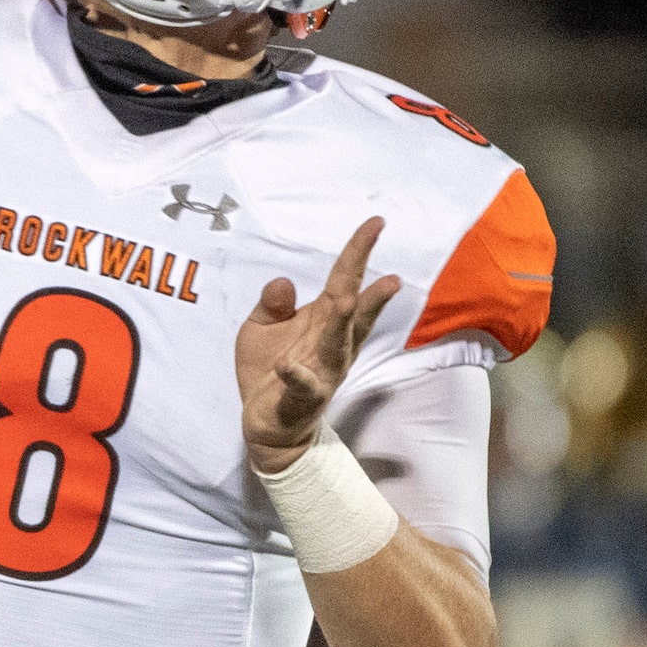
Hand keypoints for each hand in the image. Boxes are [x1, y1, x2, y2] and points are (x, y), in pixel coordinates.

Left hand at [236, 218, 402, 475]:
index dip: (359, 251)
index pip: (345, 280)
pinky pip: (301, 385)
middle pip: (351, 307)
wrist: (266, 423)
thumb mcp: (261, 326)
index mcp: (324, 320)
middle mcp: (333, 343)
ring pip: (337, 344)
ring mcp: (321, 371)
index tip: (376, 222)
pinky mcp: (301, 397)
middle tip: (384, 261)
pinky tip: (286, 364)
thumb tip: (283, 281)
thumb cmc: (269, 368)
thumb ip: (273, 303)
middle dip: (367, 283)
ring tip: (348, 300)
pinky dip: (295, 375)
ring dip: (343, 323)